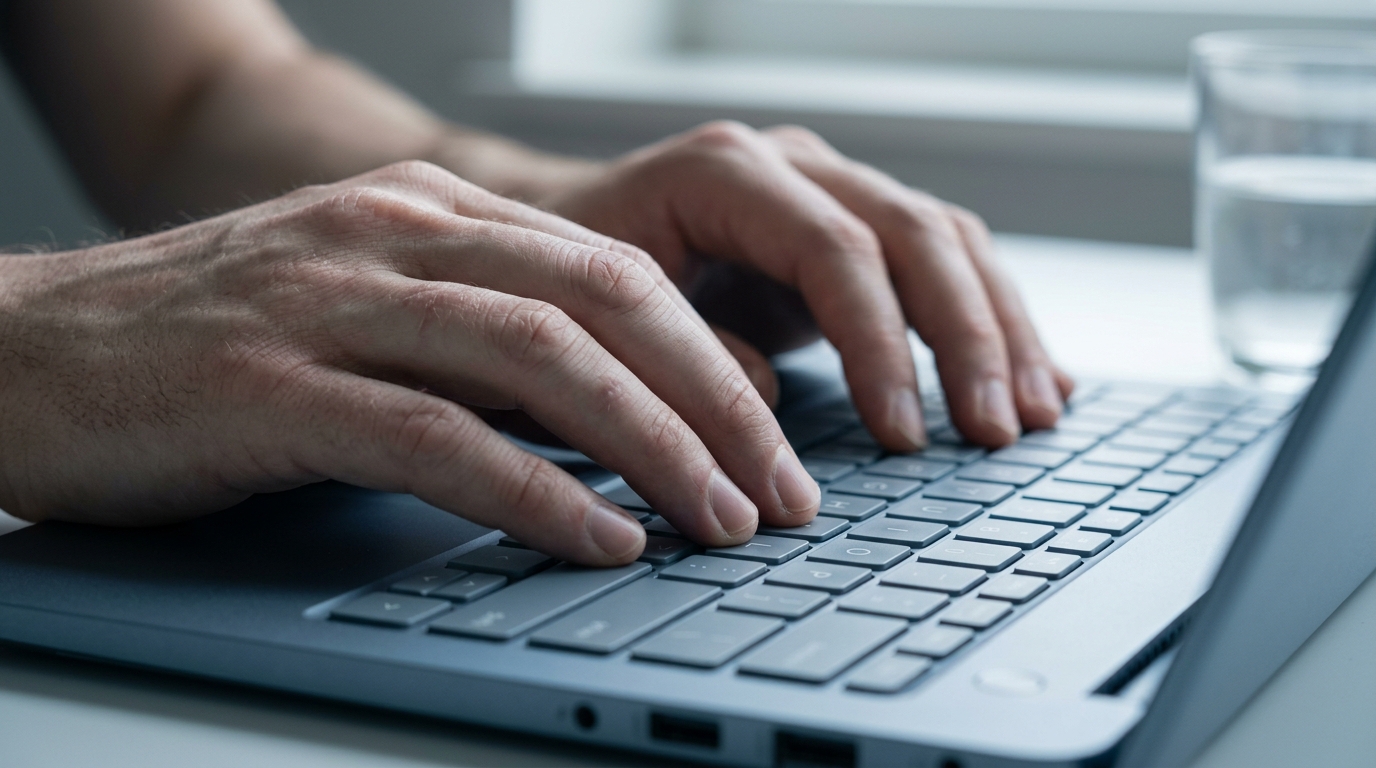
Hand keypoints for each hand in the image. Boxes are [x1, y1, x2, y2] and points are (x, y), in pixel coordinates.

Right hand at [0, 161, 820, 563]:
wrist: (22, 350)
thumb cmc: (205, 346)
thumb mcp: (364, 310)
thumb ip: (476, 341)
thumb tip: (605, 417)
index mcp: (428, 214)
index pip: (616, 274)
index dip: (713, 360)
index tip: (773, 442)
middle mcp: (395, 237)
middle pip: (607, 304)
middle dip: (716, 404)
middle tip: (782, 492)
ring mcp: (333, 302)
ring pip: (541, 359)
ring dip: (654, 446)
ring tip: (722, 521)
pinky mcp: (275, 384)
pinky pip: (438, 435)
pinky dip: (534, 494)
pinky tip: (599, 540)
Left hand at [539, 122, 1073, 447]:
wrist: (559, 235)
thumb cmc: (572, 279)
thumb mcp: (606, 317)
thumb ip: (688, 356)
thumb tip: (769, 408)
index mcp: (726, 172)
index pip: (835, 247)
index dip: (880, 342)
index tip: (902, 433)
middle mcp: (791, 165)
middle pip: (913, 235)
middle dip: (966, 338)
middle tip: (995, 431)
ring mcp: (829, 189)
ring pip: (947, 242)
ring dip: (1000, 330)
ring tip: (1036, 413)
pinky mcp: (851, 230)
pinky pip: (942, 263)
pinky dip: (991, 322)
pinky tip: (1033, 377)